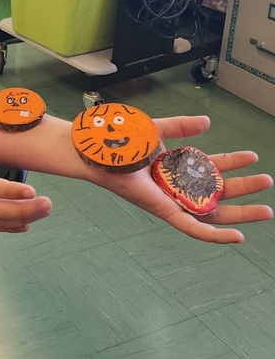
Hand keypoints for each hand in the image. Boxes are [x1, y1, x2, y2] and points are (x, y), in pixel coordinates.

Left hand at [92, 115, 272, 243]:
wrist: (101, 153)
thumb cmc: (123, 144)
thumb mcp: (159, 130)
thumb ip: (182, 126)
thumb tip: (208, 122)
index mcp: (177, 168)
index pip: (212, 168)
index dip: (233, 162)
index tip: (253, 157)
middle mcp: (177, 186)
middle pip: (219, 193)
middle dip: (245, 189)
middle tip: (267, 182)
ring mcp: (172, 201)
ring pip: (213, 214)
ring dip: (240, 214)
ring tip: (266, 209)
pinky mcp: (164, 212)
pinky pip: (193, 229)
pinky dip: (214, 235)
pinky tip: (237, 236)